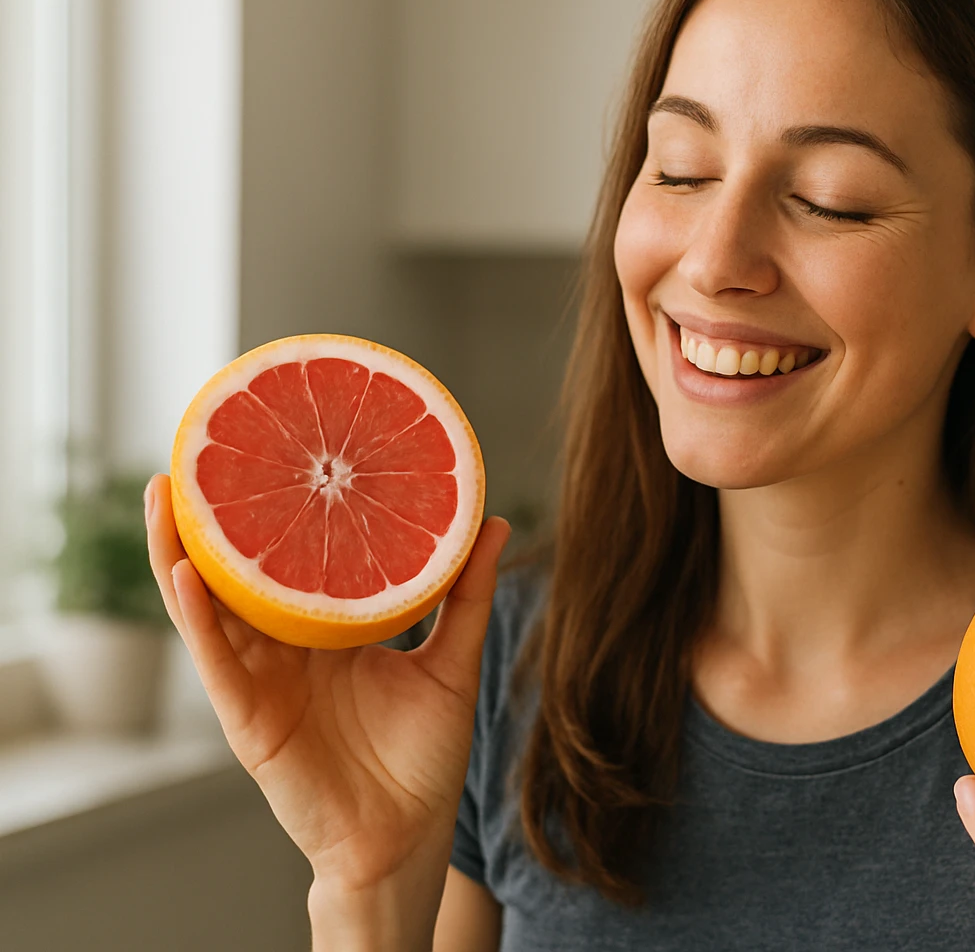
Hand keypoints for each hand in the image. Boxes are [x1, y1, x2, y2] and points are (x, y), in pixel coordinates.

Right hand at [144, 474, 511, 890]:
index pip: (293, 560)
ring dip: (181, 551)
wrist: (407, 836)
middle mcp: (286, 649)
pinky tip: (185, 573)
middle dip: (215, 519)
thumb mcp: (451, 661)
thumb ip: (466, 594)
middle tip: (202, 452)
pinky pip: (216, 660)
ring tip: (168, 492)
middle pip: (240, 573)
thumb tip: (493, 520)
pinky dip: (197, 617)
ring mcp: (261, 680)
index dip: (278, 513)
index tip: (274, 450)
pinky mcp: (247, 717)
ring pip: (209, 607)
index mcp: (328, 633)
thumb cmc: (423, 758)